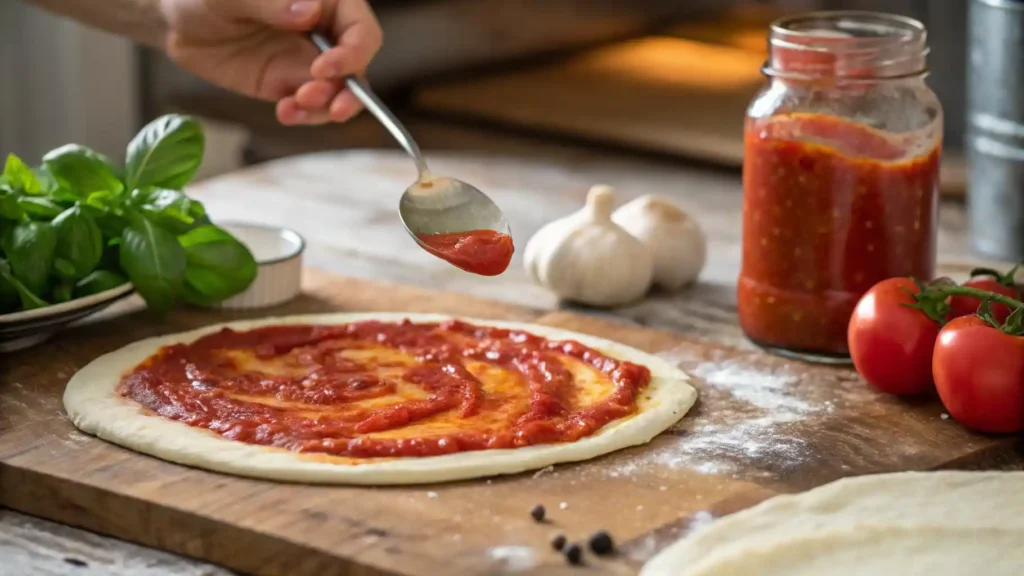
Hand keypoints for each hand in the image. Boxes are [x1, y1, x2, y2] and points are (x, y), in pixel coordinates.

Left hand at [160, 0, 381, 125]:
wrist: (177, 19)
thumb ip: (271, 0)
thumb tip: (309, 11)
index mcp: (325, 1)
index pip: (361, 30)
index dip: (353, 52)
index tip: (323, 68)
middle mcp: (324, 33)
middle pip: (357, 67)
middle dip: (348, 90)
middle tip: (326, 104)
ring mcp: (307, 62)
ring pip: (338, 92)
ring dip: (325, 107)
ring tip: (293, 106)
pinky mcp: (287, 85)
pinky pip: (310, 107)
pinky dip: (304, 116)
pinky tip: (284, 113)